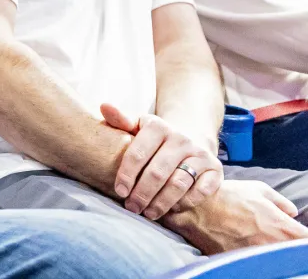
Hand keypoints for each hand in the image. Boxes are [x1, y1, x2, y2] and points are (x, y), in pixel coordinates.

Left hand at [101, 103, 222, 219]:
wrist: (190, 138)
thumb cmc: (153, 139)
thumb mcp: (137, 126)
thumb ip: (120, 119)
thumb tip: (104, 106)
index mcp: (157, 126)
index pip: (137, 153)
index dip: (126, 175)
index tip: (119, 191)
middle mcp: (181, 138)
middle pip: (157, 172)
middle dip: (142, 194)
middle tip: (132, 207)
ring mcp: (200, 154)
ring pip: (178, 184)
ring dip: (161, 202)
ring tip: (148, 213)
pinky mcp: (215, 170)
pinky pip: (201, 191)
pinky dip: (185, 203)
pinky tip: (171, 209)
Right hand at [161, 179, 307, 254]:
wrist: (192, 208)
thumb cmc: (225, 196)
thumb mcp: (256, 189)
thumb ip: (280, 202)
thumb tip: (292, 212)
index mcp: (283, 227)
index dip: (304, 239)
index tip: (299, 236)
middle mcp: (274, 246)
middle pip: (295, 255)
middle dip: (290, 247)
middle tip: (278, 238)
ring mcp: (258, 258)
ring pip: (277, 262)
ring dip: (273, 253)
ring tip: (259, 242)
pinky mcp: (240, 264)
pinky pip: (256, 264)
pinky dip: (255, 259)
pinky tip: (245, 248)